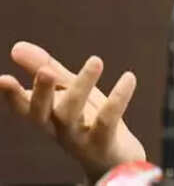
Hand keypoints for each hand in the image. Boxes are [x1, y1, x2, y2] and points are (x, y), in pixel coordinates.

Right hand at [0, 41, 145, 181]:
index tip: (2, 79)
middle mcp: (56, 128)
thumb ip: (46, 69)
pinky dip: (118, 98)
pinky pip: (107, 120)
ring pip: (72, 114)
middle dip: (42, 92)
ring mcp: (77, 138)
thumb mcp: (67, 91)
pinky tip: (129, 77)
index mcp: (45, 115)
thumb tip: (16, 46)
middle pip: (41, 113)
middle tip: (46, 71)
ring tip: (96, 60)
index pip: (22, 106)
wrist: (114, 158)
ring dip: (82, 86)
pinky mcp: (102, 143)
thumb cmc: (87, 119)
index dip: (11, 95)